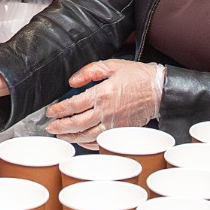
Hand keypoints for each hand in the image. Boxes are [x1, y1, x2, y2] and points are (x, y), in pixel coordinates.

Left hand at [43, 59, 165, 146]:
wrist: (159, 91)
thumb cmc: (138, 77)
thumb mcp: (112, 65)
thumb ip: (90, 71)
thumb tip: (73, 81)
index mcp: (102, 94)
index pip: (73, 105)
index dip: (59, 110)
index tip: (50, 111)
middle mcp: (106, 111)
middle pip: (76, 124)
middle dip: (60, 127)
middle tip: (50, 127)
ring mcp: (113, 124)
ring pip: (86, 136)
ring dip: (71, 137)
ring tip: (61, 135)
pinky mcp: (120, 132)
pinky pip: (100, 142)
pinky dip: (87, 144)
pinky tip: (80, 141)